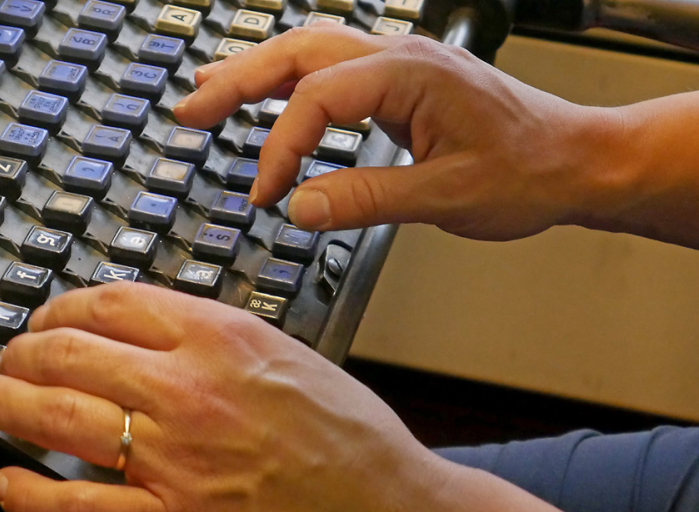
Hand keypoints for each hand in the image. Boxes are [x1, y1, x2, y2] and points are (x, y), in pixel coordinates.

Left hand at [0, 283, 452, 511]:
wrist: (389, 511)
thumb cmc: (348, 436)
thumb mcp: (284, 353)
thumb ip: (210, 335)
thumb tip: (143, 329)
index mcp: (220, 338)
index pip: (111, 301)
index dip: (62, 304)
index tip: (49, 314)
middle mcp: (187, 390)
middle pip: (68, 350)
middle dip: (20, 348)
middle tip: (2, 355)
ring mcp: (173, 460)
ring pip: (56, 417)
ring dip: (3, 402)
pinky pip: (75, 507)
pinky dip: (27, 492)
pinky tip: (5, 479)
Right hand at [174, 25, 627, 240]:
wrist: (575, 159)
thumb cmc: (528, 172)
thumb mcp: (446, 196)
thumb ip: (367, 199)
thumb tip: (300, 208)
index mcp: (409, 74)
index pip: (316, 98)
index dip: (280, 146)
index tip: (266, 192)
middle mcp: (398, 56)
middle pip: (297, 51)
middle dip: (236, 81)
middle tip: (188, 109)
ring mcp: (398, 63)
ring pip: (308, 51)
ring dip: (254, 73)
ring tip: (206, 93)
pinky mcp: (400, 81)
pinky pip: (329, 68)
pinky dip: (287, 81)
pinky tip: (264, 96)